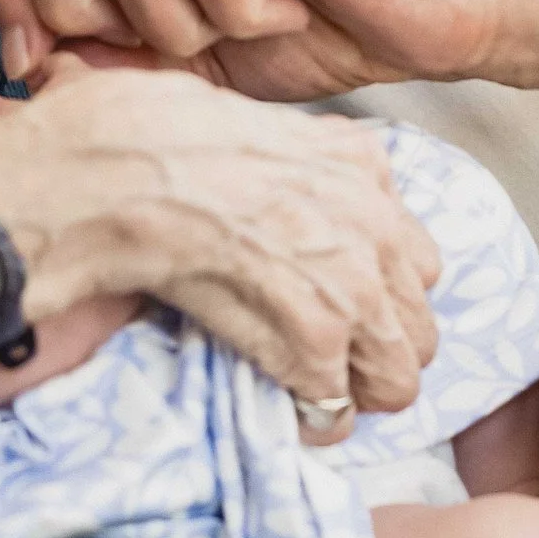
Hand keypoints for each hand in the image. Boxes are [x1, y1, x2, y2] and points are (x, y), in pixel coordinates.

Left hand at [0, 0, 514, 100]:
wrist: (448, 13)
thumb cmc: (329, 25)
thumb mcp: (199, 57)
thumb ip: (118, 55)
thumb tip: (33, 70)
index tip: (38, 60)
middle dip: (77, 8)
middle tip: (159, 48)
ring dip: (185, 30)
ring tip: (254, 26)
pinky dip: (245, 19)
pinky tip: (293, 13)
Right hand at [0, 66, 442, 430]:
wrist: (121, 170)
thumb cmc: (152, 131)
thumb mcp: (246, 120)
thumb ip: (288, 162)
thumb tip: (269, 190)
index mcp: (360, 164)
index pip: (412, 253)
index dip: (377, 286)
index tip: (340, 302)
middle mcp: (375, 222)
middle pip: (417, 321)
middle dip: (376, 347)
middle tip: (331, 361)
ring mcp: (353, 282)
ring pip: (396, 376)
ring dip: (354, 390)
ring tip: (313, 393)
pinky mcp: (317, 335)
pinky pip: (334, 406)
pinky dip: (309, 417)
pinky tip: (283, 407)